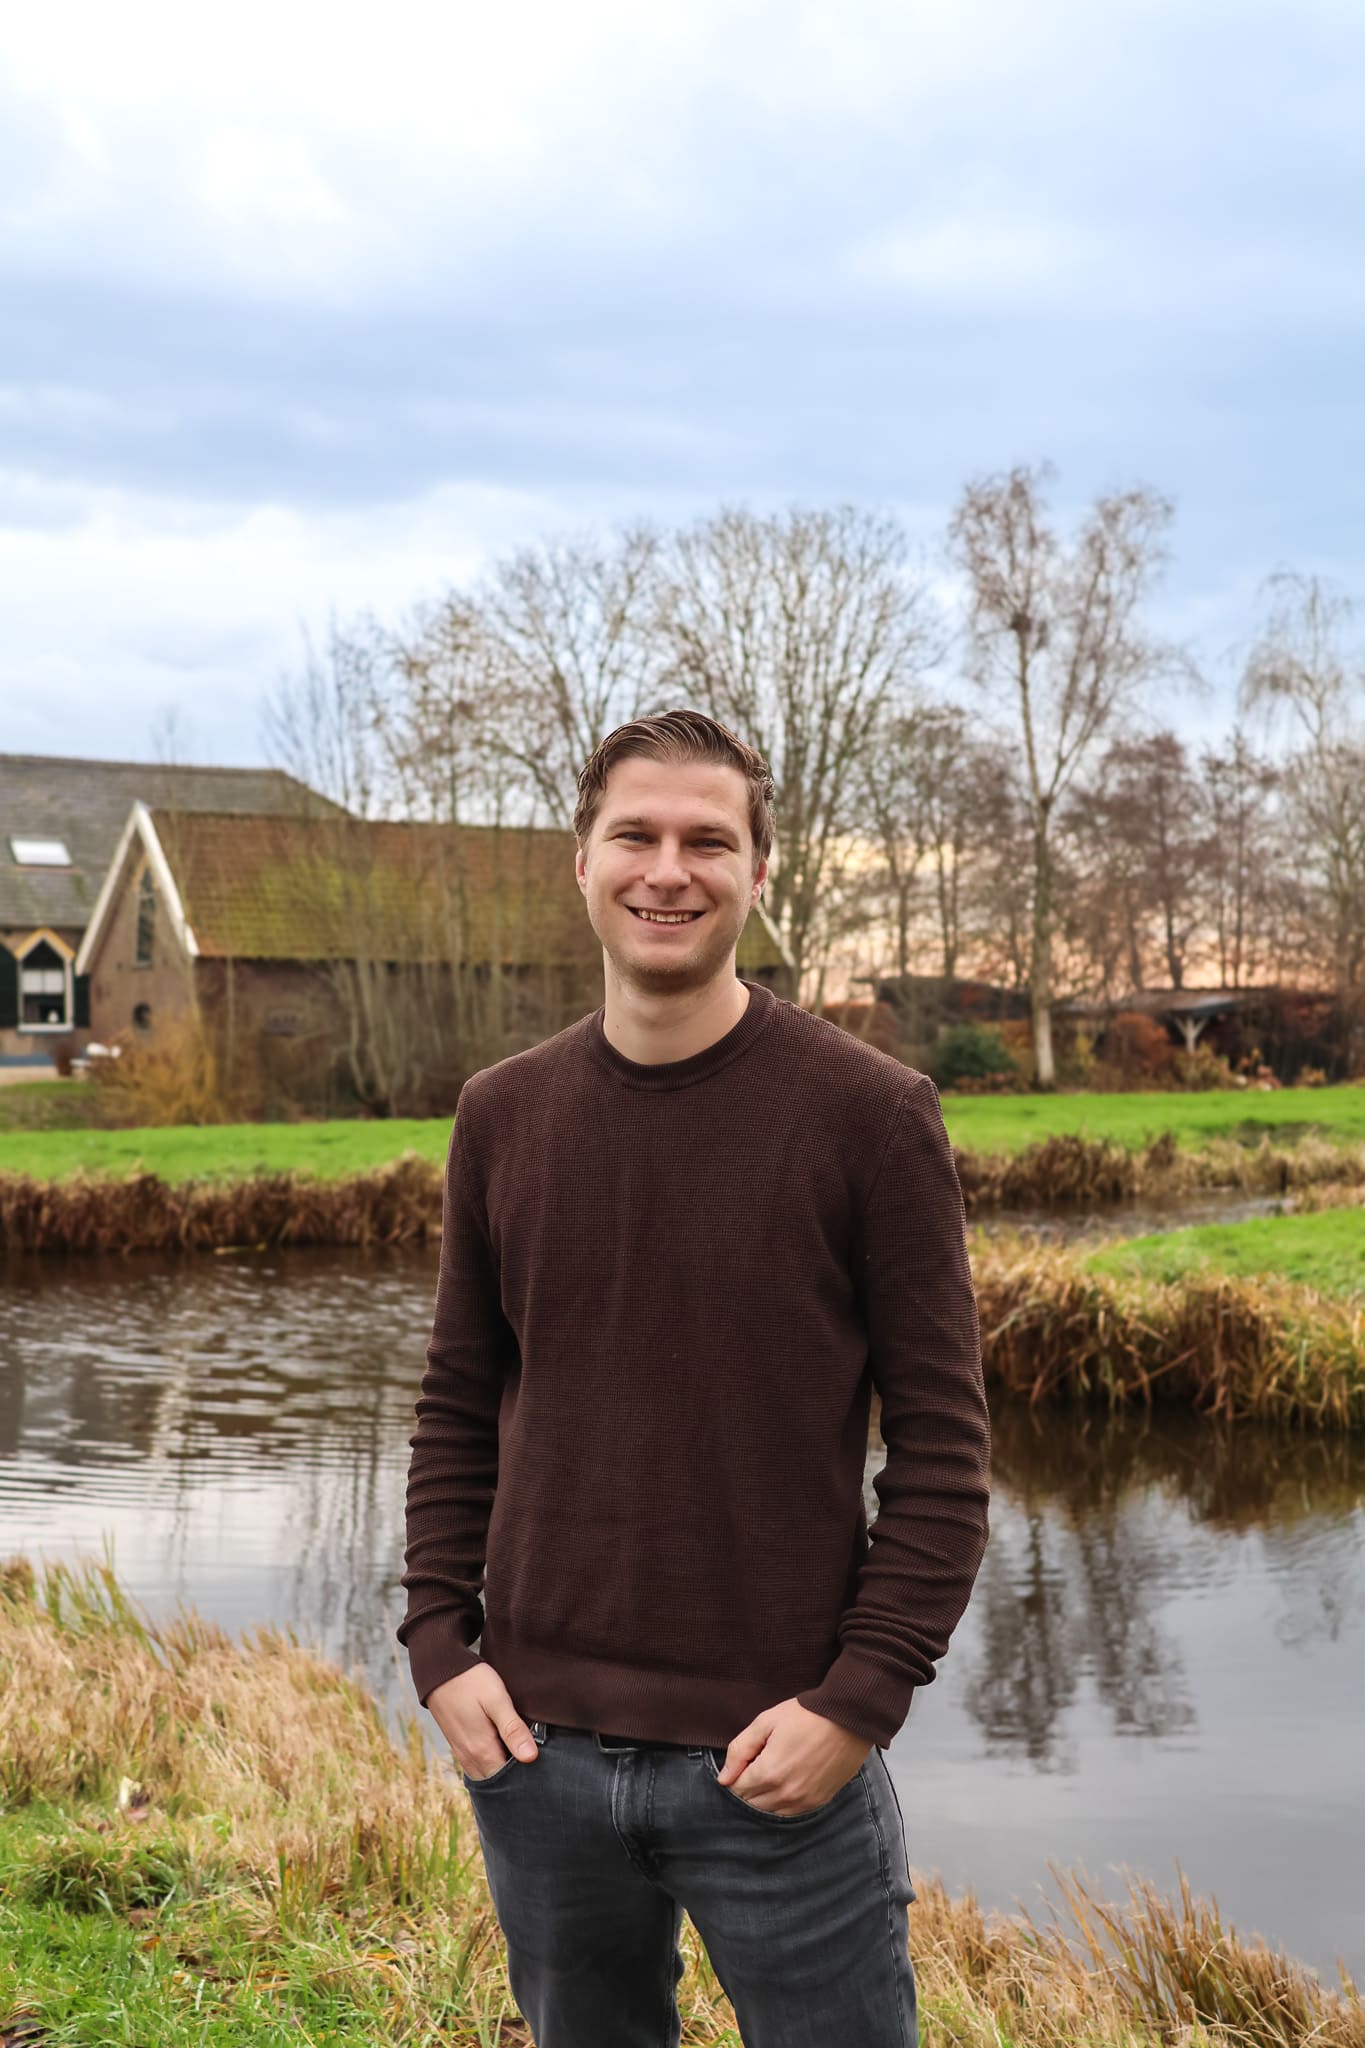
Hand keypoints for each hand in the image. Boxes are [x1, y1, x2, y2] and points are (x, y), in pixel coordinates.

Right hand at [426, 1664, 539, 1780]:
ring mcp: (462, 1752)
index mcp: (482, 1750)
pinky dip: (491, 1766)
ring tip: (522, 1758)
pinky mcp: (458, 1745)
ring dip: (503, 1773)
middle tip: (535, 1766)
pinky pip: (477, 1767)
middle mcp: (470, 1758)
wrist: (439, 1669)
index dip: (526, 1778)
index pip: (508, 1781)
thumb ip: (513, 1729)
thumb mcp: (497, 1700)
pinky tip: (504, 1751)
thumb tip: (530, 1757)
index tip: (541, 1769)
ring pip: (486, 1776)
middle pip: (497, 1782)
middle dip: (515, 1779)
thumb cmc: (471, 1681)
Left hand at [717, 1698, 870, 1815]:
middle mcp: (785, 1794)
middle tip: (757, 1765)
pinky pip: (790, 1814)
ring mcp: (803, 1801)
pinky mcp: (818, 1802)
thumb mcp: (766, 1722)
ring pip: (769, 1812)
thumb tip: (723, 1778)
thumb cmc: (805, 1715)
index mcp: (768, 1772)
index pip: (736, 1789)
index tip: (745, 1761)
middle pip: (751, 1804)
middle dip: (747, 1787)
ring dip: (764, 1798)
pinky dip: (782, 1803)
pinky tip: (787, 1783)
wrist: (847, 1718)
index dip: (735, 1775)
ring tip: (773, 1772)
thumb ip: (740, 1749)